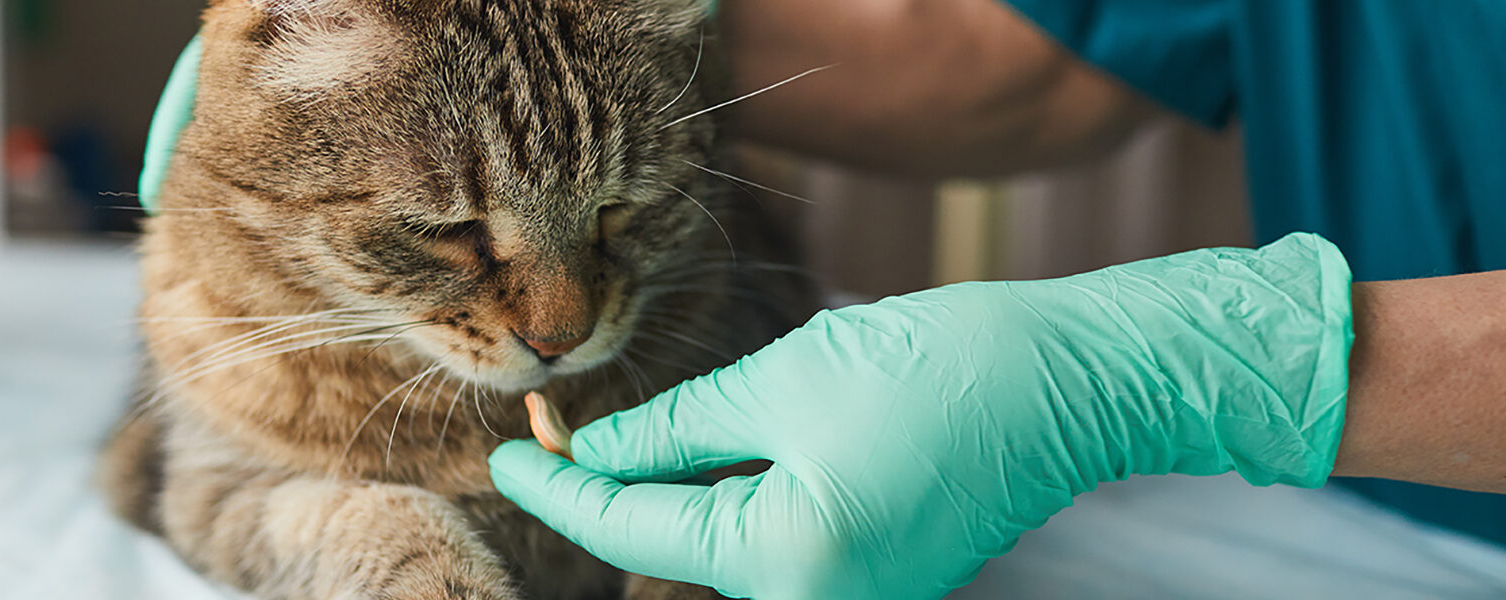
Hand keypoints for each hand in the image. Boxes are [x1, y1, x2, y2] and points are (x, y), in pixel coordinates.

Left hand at [489, 234, 1354, 598]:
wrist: (1074, 377)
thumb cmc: (937, 366)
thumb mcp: (781, 382)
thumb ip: (673, 429)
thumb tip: (592, 451)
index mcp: (785, 561)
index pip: (631, 530)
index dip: (558, 487)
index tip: (507, 453)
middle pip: (679, 551)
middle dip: (615, 493)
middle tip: (557, 429)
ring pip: (728, 549)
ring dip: (679, 496)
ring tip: (634, 435)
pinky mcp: (886, 577)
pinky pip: (782, 547)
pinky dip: (738, 503)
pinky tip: (722, 451)